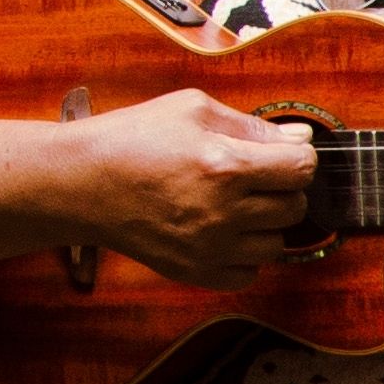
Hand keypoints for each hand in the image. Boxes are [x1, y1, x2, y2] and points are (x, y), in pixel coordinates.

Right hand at [69, 85, 325, 290]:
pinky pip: (249, 274)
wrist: (80, 183)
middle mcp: (223, 212)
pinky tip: (221, 233)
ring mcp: (210, 248)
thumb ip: (252, 124)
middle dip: (280, 189)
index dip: (295, 157)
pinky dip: (243, 256)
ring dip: (264, 224)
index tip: (278, 155)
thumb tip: (302, 138)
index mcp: (225, 165)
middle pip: (295, 208)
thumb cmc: (131, 138)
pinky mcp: (195, 272)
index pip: (302, 168)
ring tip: (233, 206)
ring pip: (277, 245)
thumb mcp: (191, 109)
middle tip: (250, 178)